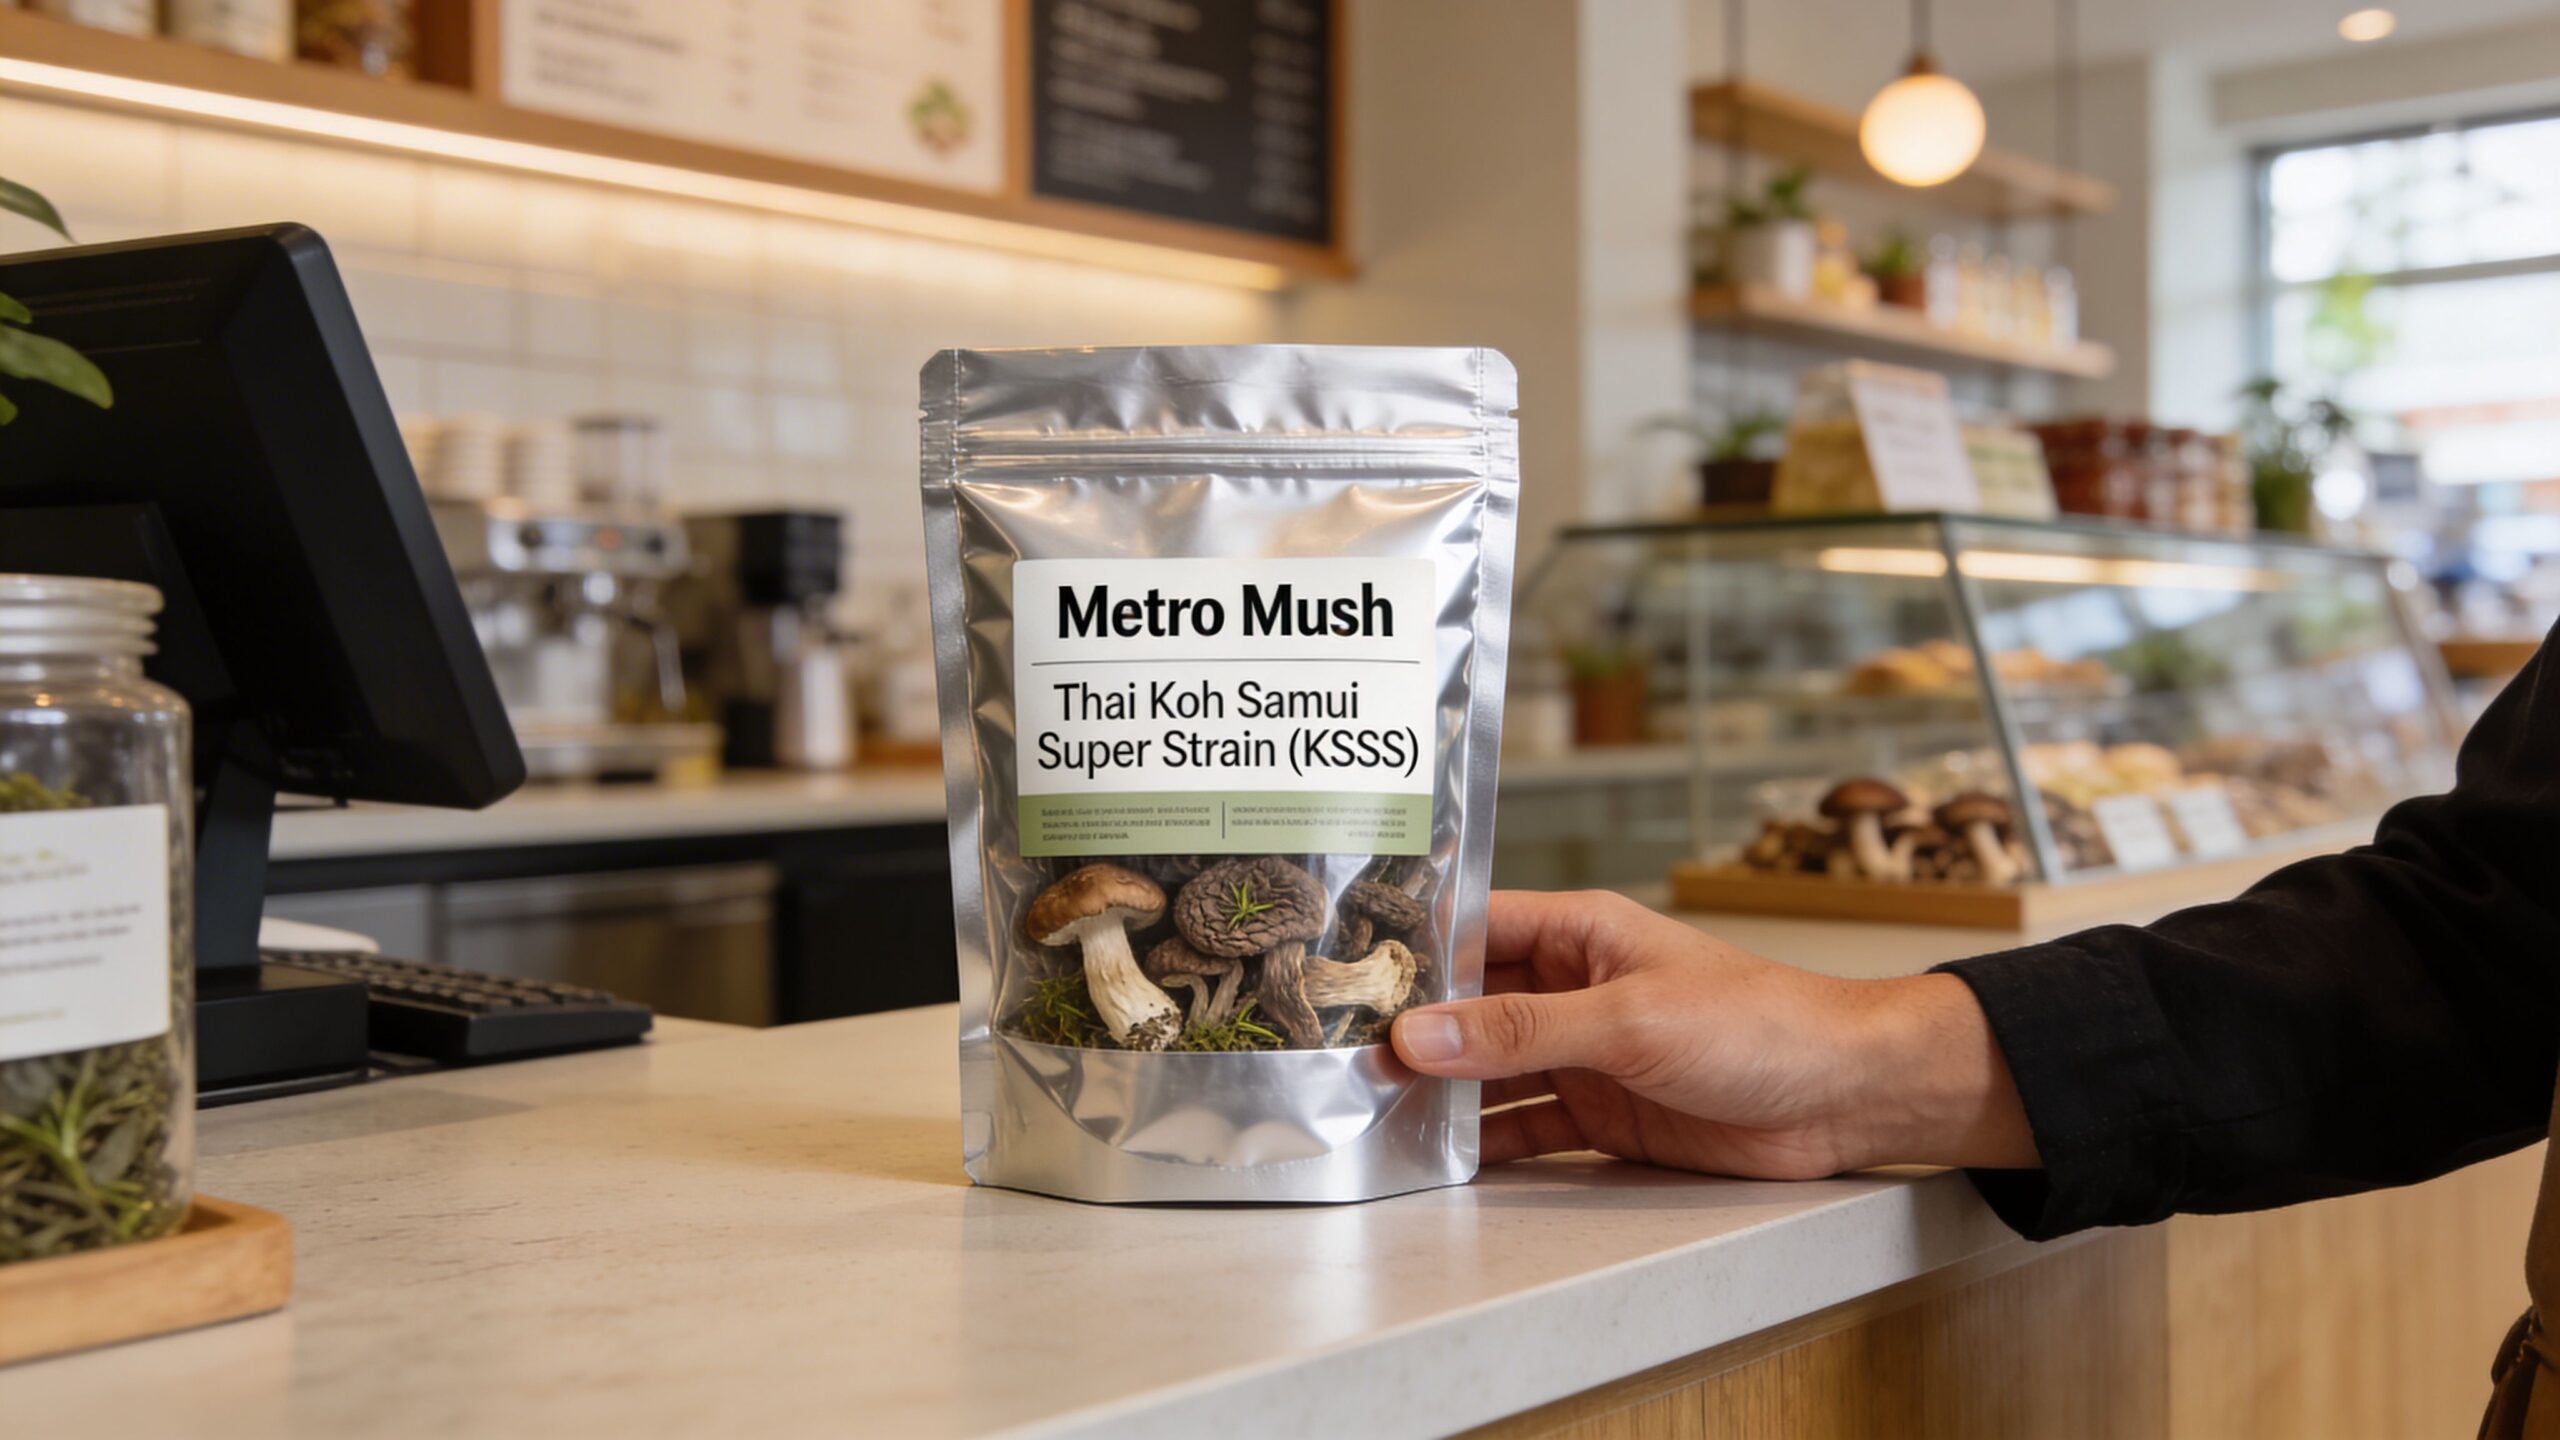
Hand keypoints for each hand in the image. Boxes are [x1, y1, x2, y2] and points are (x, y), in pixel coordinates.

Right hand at [1391, 891, 2038, 1177]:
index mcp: (1580, 931)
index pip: (1472, 929)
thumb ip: (1520, 1030)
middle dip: (1411, 1034)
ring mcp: (1585, 1054)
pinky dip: (1484, 1143)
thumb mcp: (1628, 1018)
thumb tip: (1420, 1036)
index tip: (1340, 980)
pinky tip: (1436, 1159)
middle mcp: (1573, 988)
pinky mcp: (1603, 1113)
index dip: (1408, 954)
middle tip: (1335, 1062)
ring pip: (1490, 1072)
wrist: (1847, 1095)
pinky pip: (1525, 1127)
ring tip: (1369, 1116)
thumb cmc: (1761, 1023)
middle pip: (1469, 1007)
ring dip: (1440, 1095)